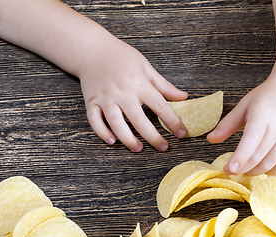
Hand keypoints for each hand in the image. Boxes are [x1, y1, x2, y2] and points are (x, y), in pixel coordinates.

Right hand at [78, 33, 187, 151]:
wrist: (93, 49)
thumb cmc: (121, 56)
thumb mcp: (146, 67)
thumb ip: (164, 85)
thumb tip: (184, 97)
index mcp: (139, 83)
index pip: (160, 106)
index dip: (172, 121)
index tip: (181, 133)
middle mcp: (122, 93)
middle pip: (139, 120)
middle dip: (152, 137)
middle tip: (163, 148)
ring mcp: (105, 98)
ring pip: (116, 123)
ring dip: (128, 139)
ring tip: (138, 148)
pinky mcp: (91, 101)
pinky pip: (95, 120)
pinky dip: (102, 132)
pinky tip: (112, 141)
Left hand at [207, 76, 275, 174]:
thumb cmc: (266, 98)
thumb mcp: (244, 106)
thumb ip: (227, 124)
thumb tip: (210, 139)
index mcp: (262, 114)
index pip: (250, 140)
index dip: (239, 157)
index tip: (229, 169)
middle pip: (258, 156)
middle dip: (241, 168)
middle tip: (230, 170)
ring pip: (269, 164)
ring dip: (253, 171)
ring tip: (244, 168)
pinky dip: (269, 171)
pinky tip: (260, 167)